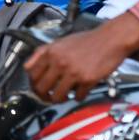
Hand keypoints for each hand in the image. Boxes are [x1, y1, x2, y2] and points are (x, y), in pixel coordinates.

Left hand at [24, 13, 138, 102]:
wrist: (110, 39)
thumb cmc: (88, 41)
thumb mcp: (60, 42)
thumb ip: (43, 53)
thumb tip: (28, 67)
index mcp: (51, 52)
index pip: (31, 74)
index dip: (33, 84)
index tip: (37, 88)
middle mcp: (59, 62)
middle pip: (41, 88)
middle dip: (44, 96)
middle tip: (49, 97)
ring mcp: (73, 72)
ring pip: (57, 96)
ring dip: (60, 99)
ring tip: (65, 96)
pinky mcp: (87, 80)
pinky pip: (78, 97)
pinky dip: (79, 97)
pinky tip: (81, 91)